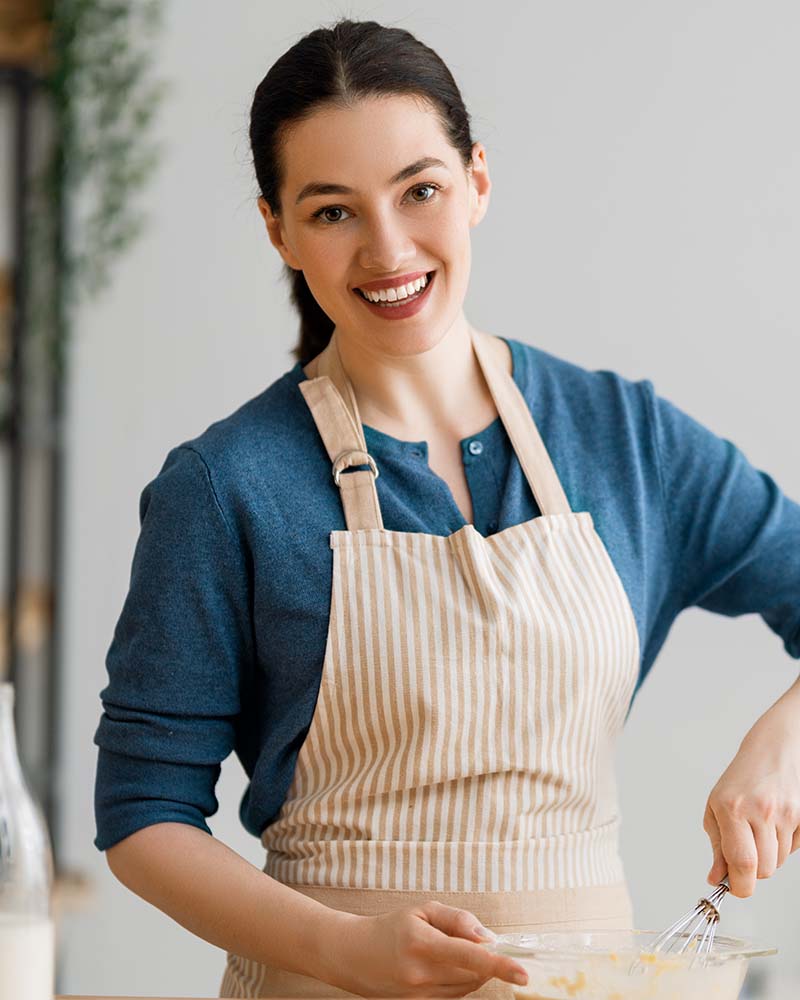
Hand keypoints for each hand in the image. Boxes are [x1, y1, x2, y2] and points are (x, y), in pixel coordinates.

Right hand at [316, 900, 528, 997]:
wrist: (353, 956)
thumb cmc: (391, 928)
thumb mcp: (422, 911)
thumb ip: (458, 920)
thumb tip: (488, 937)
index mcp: (421, 943)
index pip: (469, 955)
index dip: (499, 965)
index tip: (523, 974)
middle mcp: (420, 974)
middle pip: (473, 973)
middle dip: (483, 959)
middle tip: (467, 941)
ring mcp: (419, 996)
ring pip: (467, 988)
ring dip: (471, 971)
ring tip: (444, 953)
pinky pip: (454, 997)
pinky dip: (458, 982)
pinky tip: (439, 969)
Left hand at [703, 685, 799, 897]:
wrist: (773, 749)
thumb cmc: (741, 778)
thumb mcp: (716, 807)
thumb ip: (717, 845)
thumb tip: (717, 878)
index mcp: (732, 808)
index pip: (743, 864)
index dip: (740, 886)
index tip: (734, 888)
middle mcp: (760, 810)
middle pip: (764, 870)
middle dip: (752, 872)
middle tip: (745, 852)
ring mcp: (785, 813)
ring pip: (779, 862)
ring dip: (768, 856)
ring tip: (759, 830)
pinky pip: (794, 849)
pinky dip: (783, 845)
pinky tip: (775, 825)